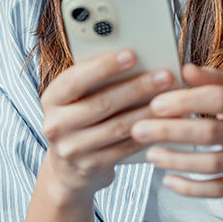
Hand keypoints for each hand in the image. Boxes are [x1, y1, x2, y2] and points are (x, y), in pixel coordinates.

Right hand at [39, 50, 176, 198]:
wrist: (67, 167)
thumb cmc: (78, 117)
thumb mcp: (75, 97)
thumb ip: (94, 79)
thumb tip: (133, 57)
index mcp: (51, 98)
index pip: (75, 79)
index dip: (104, 66)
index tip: (131, 54)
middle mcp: (56, 125)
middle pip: (101, 103)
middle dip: (137, 88)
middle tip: (164, 76)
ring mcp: (72, 149)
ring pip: (117, 127)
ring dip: (147, 112)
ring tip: (171, 99)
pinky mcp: (90, 166)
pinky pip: (124, 148)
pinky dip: (146, 134)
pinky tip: (163, 123)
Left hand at [130, 63, 222, 198]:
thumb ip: (214, 81)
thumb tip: (185, 68)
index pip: (218, 98)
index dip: (186, 100)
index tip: (156, 103)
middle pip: (211, 133)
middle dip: (171, 132)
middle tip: (139, 129)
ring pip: (213, 164)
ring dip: (177, 160)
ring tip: (150, 154)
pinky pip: (219, 189)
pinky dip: (191, 188)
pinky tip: (169, 181)